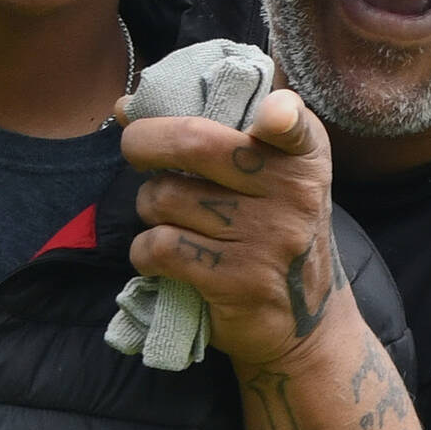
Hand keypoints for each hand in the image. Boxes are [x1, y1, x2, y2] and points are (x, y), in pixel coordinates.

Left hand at [119, 89, 346, 374]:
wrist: (303, 322)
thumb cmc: (270, 229)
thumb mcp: (267, 176)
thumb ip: (213, 132)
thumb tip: (126, 107)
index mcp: (304, 155)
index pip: (295, 125)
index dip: (283, 115)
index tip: (273, 116)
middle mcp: (293, 192)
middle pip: (194, 143)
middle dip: (145, 142)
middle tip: (136, 150)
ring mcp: (268, 237)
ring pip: (166, 197)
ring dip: (148, 205)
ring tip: (165, 214)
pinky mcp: (239, 280)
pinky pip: (161, 245)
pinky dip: (145, 249)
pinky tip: (158, 253)